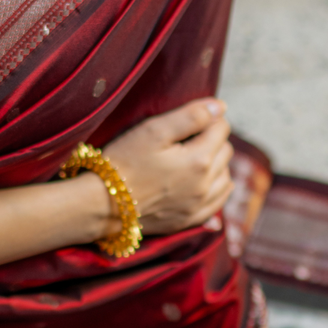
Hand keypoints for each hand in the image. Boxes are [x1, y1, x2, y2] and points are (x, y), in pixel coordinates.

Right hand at [103, 99, 232, 235]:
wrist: (101, 204)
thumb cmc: (124, 162)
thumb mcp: (154, 131)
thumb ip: (191, 116)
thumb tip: (221, 107)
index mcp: (199, 160)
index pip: (221, 128)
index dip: (208, 118)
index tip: (191, 119)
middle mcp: (205, 185)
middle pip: (226, 152)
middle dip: (213, 140)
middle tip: (188, 137)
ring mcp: (199, 206)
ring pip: (226, 177)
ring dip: (217, 164)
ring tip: (193, 158)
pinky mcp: (189, 220)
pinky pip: (218, 203)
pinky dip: (216, 189)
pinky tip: (204, 182)